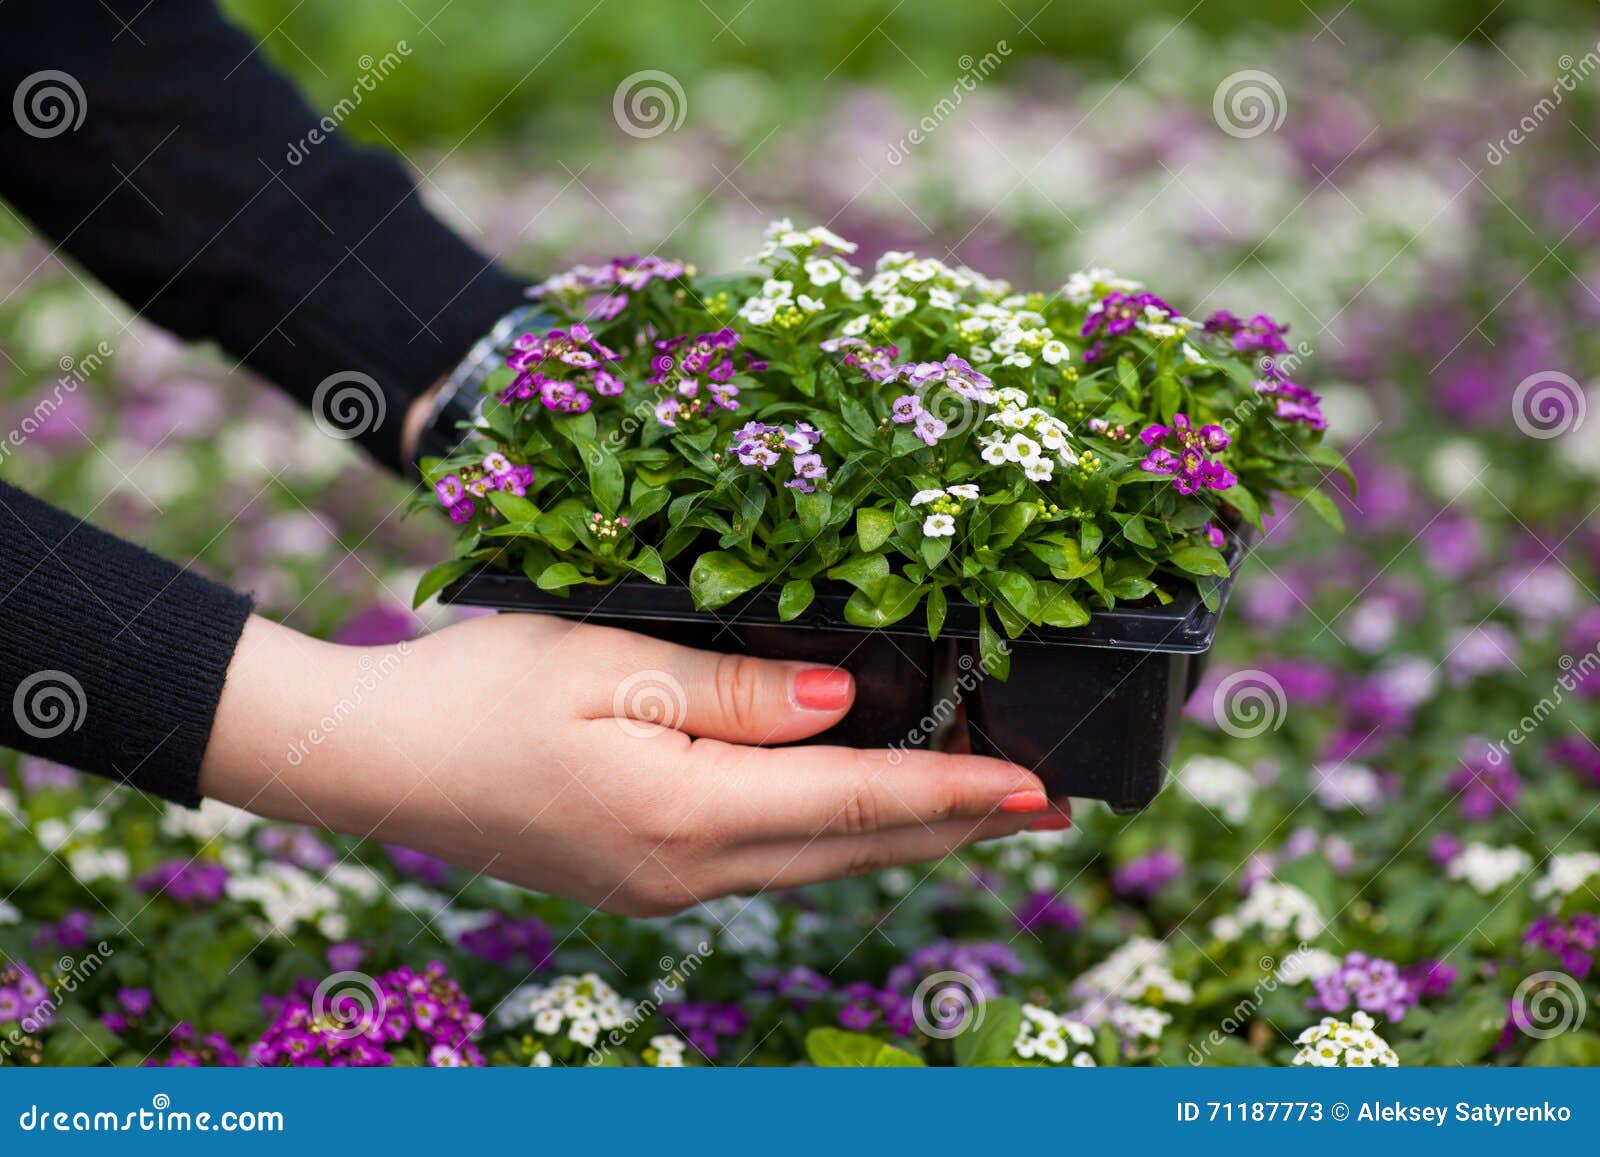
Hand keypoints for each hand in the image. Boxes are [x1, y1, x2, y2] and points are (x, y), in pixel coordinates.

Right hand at [199, 613, 1067, 914]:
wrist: (376, 762)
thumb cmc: (477, 689)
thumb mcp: (604, 660)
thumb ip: (735, 690)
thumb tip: (844, 705)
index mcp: (681, 815)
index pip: (854, 802)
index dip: (956, 794)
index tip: (1041, 789)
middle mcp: (686, 873)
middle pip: (855, 851)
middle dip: (958, 827)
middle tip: (1048, 805)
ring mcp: (665, 889)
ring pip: (821, 865)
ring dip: (907, 834)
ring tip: (982, 805)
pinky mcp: (647, 881)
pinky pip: (774, 861)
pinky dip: (842, 835)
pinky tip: (868, 808)